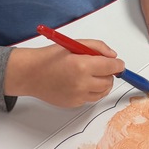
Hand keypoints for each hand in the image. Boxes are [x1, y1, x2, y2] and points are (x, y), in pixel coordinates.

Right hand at [4, 40, 124, 106]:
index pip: (112, 67)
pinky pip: (91, 98)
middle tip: (100, 66)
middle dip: (109, 73)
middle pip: (109, 81)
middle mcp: (82, 83)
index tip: (118, 64)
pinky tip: (80, 82)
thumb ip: (97, 47)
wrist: (31, 74)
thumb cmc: (49, 58)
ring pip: (103, 92)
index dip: (118, 64)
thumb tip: (113, 56)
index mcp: (82, 65)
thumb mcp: (74, 44)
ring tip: (90, 74)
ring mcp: (78, 96)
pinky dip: (91, 91)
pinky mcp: (74, 104)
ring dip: (102, 83)